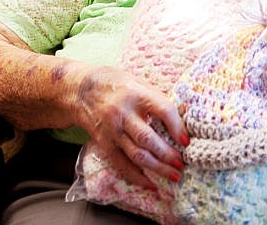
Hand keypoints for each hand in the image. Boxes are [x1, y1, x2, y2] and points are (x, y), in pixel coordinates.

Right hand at [73, 66, 187, 188]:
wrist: (80, 90)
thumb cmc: (114, 83)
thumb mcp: (137, 81)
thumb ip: (156, 97)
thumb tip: (180, 116)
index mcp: (136, 93)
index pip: (162, 110)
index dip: (177, 126)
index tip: (186, 140)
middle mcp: (123, 113)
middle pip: (149, 139)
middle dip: (168, 154)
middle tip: (182, 164)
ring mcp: (112, 130)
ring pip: (137, 155)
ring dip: (157, 168)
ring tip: (173, 176)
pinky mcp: (104, 143)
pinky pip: (122, 165)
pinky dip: (137, 177)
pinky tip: (150, 183)